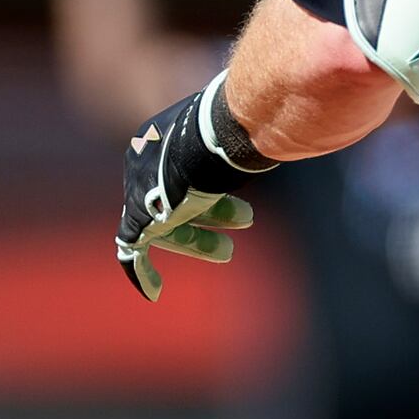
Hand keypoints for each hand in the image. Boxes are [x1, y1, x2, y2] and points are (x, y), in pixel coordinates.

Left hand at [114, 74, 263, 299]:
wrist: (206, 142)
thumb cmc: (231, 128)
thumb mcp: (239, 128)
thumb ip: (248, 135)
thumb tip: (286, 127)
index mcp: (160, 137)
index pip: (181, 167)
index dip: (209, 183)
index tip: (229, 192)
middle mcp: (142, 163)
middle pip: (176, 196)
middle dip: (211, 213)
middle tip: (246, 219)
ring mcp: (138, 192)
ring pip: (164, 224)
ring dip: (196, 241)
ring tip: (228, 252)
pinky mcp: (139, 220)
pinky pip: (132, 251)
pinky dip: (143, 272)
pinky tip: (156, 292)